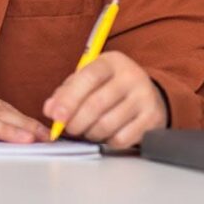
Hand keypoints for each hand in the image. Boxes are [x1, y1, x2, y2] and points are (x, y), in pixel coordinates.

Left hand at [43, 51, 168, 148]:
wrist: (148, 92)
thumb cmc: (109, 86)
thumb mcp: (88, 79)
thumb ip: (66, 92)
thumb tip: (50, 109)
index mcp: (111, 62)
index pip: (88, 77)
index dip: (69, 98)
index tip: (56, 116)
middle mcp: (132, 77)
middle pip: (96, 104)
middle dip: (76, 121)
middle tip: (69, 128)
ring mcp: (145, 98)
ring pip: (108, 124)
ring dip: (90, 133)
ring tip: (87, 130)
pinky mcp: (153, 119)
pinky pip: (122, 139)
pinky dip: (107, 141)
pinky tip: (105, 135)